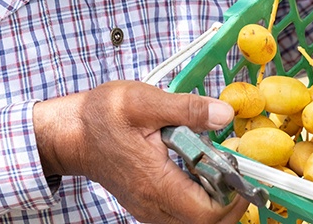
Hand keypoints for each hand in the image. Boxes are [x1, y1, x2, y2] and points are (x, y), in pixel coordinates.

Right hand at [33, 81, 248, 223]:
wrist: (70, 133)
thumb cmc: (101, 117)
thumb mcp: (144, 101)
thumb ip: (187, 109)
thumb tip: (224, 114)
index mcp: (155, 183)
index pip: (206, 213)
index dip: (233, 198)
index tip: (242, 172)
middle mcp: (152, 204)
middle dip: (229, 202)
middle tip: (236, 171)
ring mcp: (148, 207)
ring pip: (192, 222)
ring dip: (214, 201)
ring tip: (218, 168)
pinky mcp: (146, 203)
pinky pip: (180, 214)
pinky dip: (198, 199)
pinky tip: (199, 171)